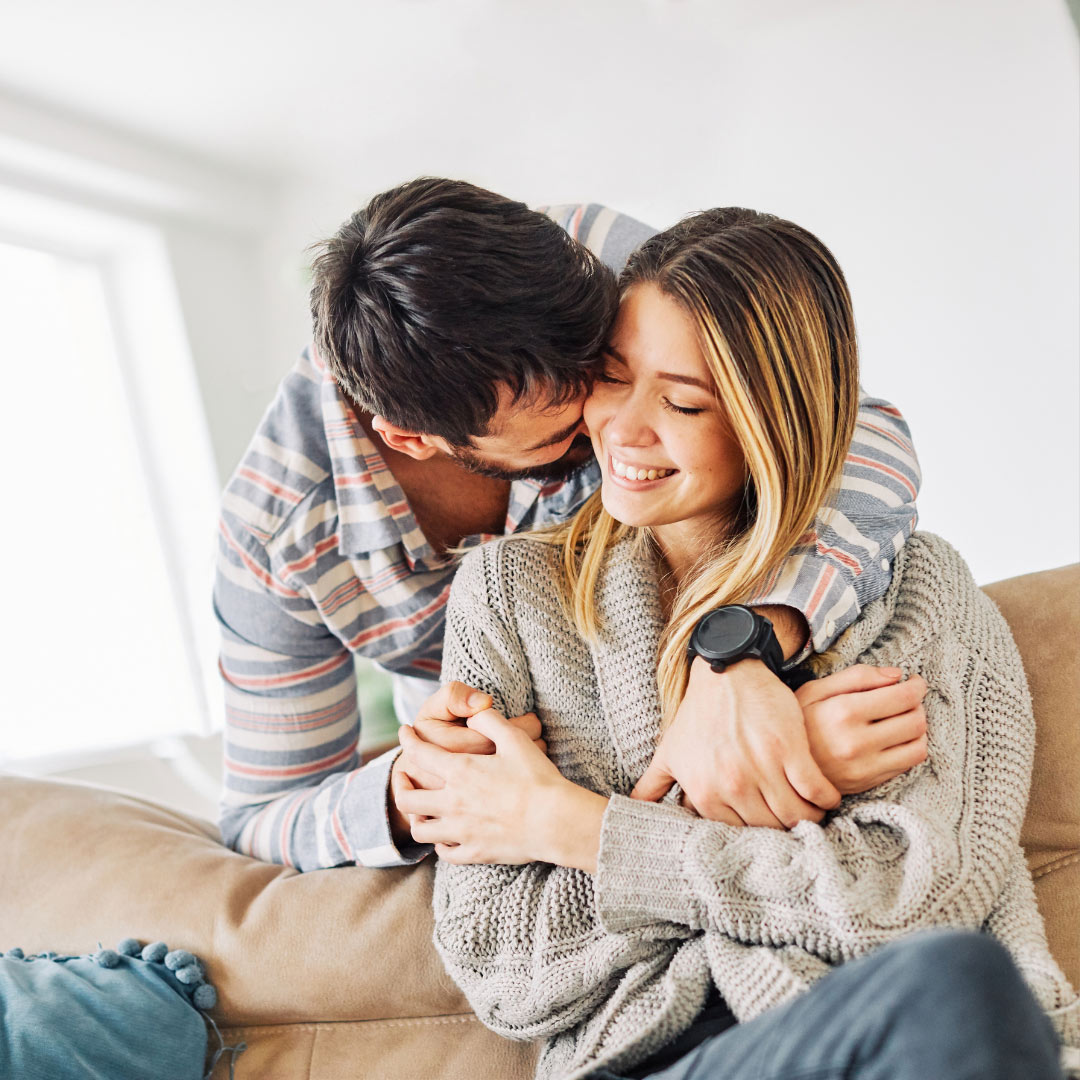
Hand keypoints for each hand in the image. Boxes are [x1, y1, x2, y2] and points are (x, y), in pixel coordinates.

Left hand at [396, 709, 604, 868]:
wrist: (555, 821)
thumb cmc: (537, 778)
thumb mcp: (514, 738)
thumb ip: (488, 721)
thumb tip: (472, 718)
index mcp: (460, 772)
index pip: (419, 753)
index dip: (407, 740)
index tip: (404, 732)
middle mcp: (453, 803)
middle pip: (407, 799)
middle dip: (400, 784)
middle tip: (403, 775)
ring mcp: (461, 832)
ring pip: (421, 830)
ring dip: (416, 818)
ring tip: (421, 810)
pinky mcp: (475, 853)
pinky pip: (445, 853)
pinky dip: (440, 844)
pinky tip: (446, 836)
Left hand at [631, 657, 841, 828]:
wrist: (725, 672)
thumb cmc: (697, 714)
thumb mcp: (669, 750)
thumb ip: (653, 784)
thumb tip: (634, 808)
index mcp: (704, 791)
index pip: (739, 835)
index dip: (756, 834)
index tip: (767, 826)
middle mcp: (732, 784)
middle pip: (771, 830)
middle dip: (785, 830)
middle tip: (794, 821)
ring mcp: (762, 768)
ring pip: (797, 816)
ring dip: (810, 819)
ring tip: (812, 811)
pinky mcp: (790, 749)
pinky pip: (817, 791)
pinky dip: (826, 799)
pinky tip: (824, 795)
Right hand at [797, 666, 928, 794]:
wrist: (778, 765)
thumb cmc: (797, 722)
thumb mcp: (815, 690)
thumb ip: (856, 677)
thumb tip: (897, 674)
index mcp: (843, 712)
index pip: (902, 697)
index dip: (916, 686)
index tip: (915, 682)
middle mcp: (856, 742)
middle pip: (915, 721)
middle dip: (918, 706)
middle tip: (908, 699)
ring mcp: (864, 767)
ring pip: (918, 746)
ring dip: (918, 729)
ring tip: (903, 719)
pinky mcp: (868, 783)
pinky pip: (907, 765)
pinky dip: (909, 748)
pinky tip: (894, 739)